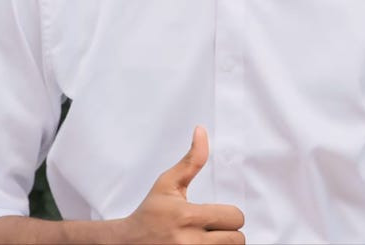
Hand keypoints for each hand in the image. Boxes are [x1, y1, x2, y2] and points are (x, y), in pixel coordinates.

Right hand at [114, 126, 244, 243]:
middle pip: (237, 240)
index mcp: (187, 216)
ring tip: (209, 239)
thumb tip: (201, 131)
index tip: (219, 215)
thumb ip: (191, 160)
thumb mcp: (167, 183)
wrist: (127, 242)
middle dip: (229, 232)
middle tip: (215, 228)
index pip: (234, 218)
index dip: (230, 215)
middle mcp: (190, 241)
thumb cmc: (150, 212)